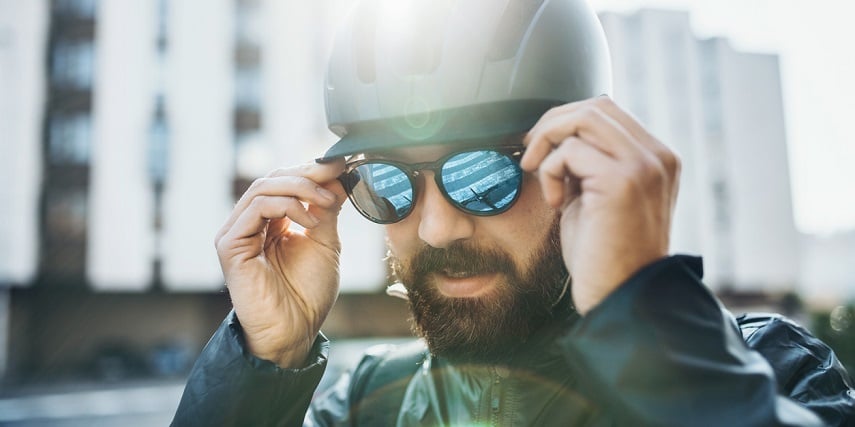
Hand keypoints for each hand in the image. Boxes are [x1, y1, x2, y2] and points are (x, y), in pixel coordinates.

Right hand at [214, 160, 345, 366]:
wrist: (295, 331)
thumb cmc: (307, 294)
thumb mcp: (325, 242)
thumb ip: (326, 209)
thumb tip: (338, 176)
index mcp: (269, 222)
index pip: (284, 182)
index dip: (311, 170)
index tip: (341, 165)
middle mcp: (249, 224)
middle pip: (272, 178)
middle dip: (307, 173)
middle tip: (335, 174)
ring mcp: (236, 233)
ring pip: (263, 187)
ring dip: (300, 188)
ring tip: (326, 201)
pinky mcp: (231, 245)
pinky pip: (257, 208)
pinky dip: (287, 206)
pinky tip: (309, 221)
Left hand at [521, 96, 679, 314]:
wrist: (620, 298)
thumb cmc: (604, 255)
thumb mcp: (599, 198)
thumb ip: (590, 164)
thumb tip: (558, 137)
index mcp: (656, 159)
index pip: (608, 111)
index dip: (566, 121)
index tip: (541, 148)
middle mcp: (657, 157)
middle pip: (596, 106)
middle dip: (553, 124)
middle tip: (531, 155)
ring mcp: (643, 167)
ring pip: (584, 118)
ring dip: (549, 142)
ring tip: (539, 174)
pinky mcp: (621, 181)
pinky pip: (571, 151)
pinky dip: (550, 172)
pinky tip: (556, 203)